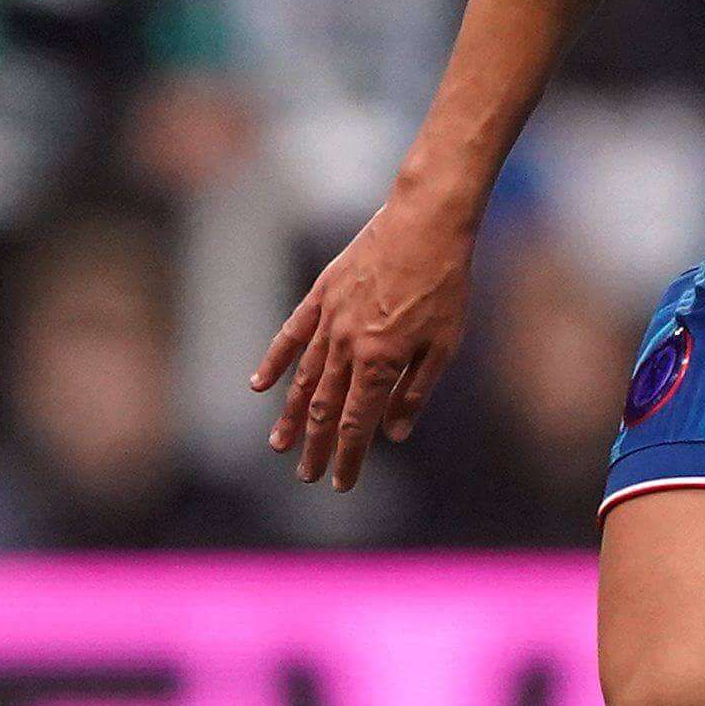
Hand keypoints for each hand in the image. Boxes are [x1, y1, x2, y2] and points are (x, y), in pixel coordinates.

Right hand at [251, 190, 478, 491]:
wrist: (426, 221)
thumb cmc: (445, 283)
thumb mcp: (444, 344)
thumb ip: (415, 390)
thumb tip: (393, 433)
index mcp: (381, 361)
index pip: (357, 423)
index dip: (348, 457)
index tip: (340, 484)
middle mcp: (348, 345)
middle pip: (325, 407)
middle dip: (316, 446)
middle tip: (306, 475)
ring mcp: (330, 318)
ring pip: (304, 377)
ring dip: (291, 414)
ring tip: (279, 443)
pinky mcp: (322, 293)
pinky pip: (292, 334)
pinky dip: (274, 361)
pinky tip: (259, 385)